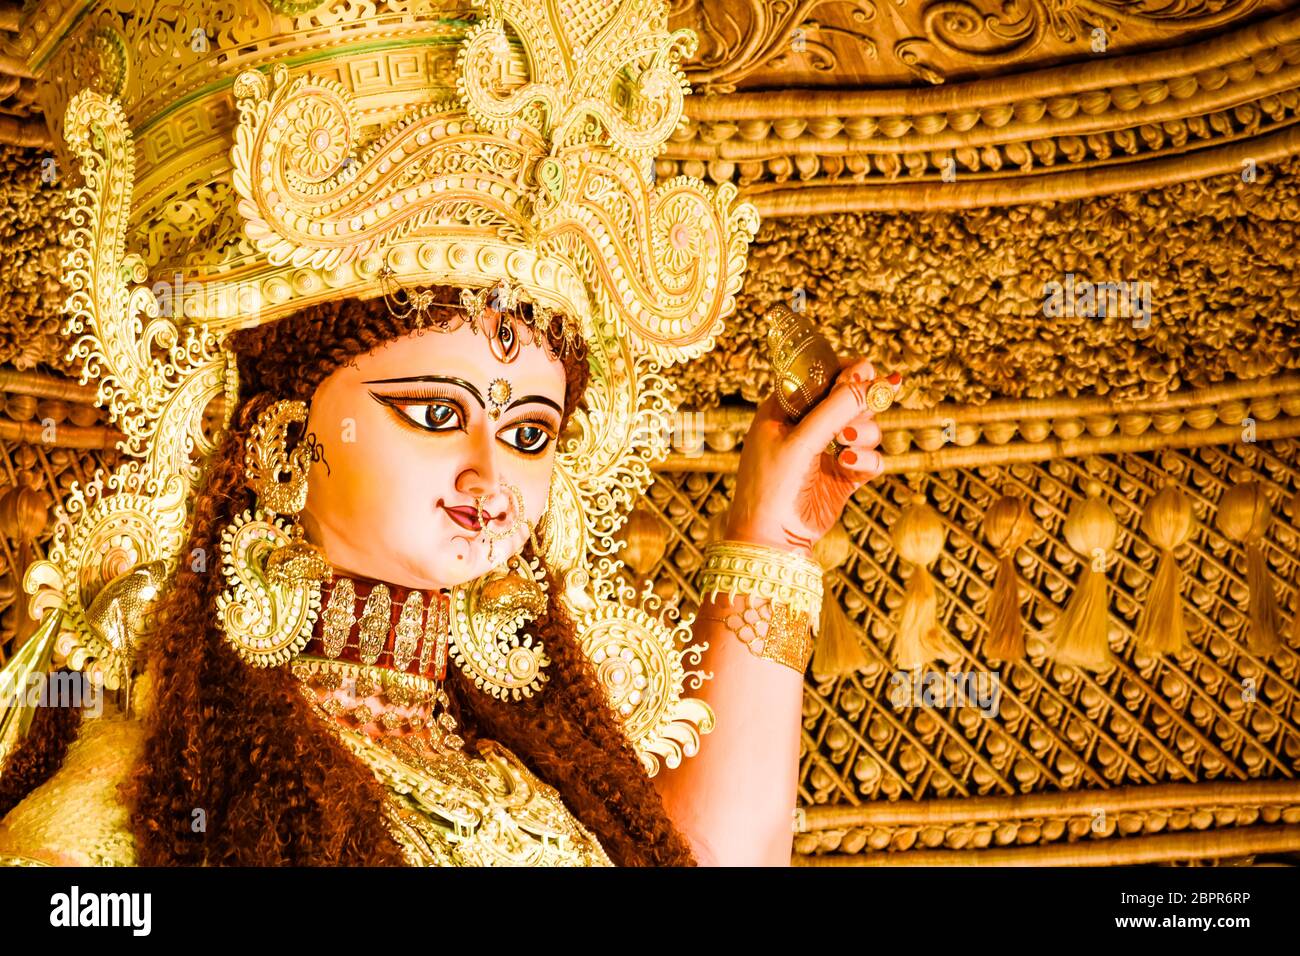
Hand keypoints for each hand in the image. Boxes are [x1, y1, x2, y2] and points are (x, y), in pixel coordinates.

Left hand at [724, 358, 897, 557]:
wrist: (770, 539)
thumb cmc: (771, 485)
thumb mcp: (800, 440)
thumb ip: (836, 408)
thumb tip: (872, 377)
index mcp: (786, 408)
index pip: (823, 375)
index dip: (847, 372)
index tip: (865, 374)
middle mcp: (808, 426)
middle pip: (851, 398)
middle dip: (859, 405)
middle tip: (853, 412)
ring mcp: (828, 451)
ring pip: (867, 427)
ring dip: (864, 433)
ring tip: (847, 444)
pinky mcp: (844, 477)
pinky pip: (871, 458)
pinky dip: (866, 461)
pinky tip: (849, 467)